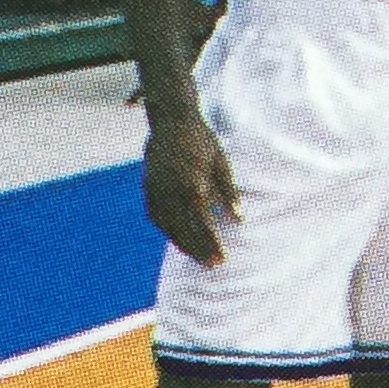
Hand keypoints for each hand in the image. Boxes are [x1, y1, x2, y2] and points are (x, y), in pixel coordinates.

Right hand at [143, 108, 240, 265]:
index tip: (223, 258)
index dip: (212, 243)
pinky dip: (168, 231)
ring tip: (198, 259)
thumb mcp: (221, 163)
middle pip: (185, 230)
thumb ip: (229, 193)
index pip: (202, 223)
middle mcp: (171, 191)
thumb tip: (240, 219)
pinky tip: (179, 240)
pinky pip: (156, 216)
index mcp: (192, 185)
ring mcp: (156, 190)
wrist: (171, 121)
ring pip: (168, 226)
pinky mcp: (148, 188)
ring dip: (183, 244)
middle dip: (199, 250)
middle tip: (214, 266)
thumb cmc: (202, 141)